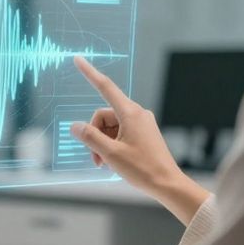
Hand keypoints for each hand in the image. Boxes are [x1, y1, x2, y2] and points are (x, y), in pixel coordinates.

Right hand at [70, 56, 209, 224]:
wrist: (168, 185)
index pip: (105, 87)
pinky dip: (113, 144)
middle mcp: (137, 114)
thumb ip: (90, 137)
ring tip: (105, 163)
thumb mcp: (110, 154)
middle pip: (104, 115)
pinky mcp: (144, 133)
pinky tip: (113, 161)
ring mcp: (142, 123)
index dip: (89, 73)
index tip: (78, 60)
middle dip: (95, 135)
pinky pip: (121, 132)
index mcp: (130, 113)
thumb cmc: (142, 169)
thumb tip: (75, 126)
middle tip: (96, 159)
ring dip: (103, 143)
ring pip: (111, 126)